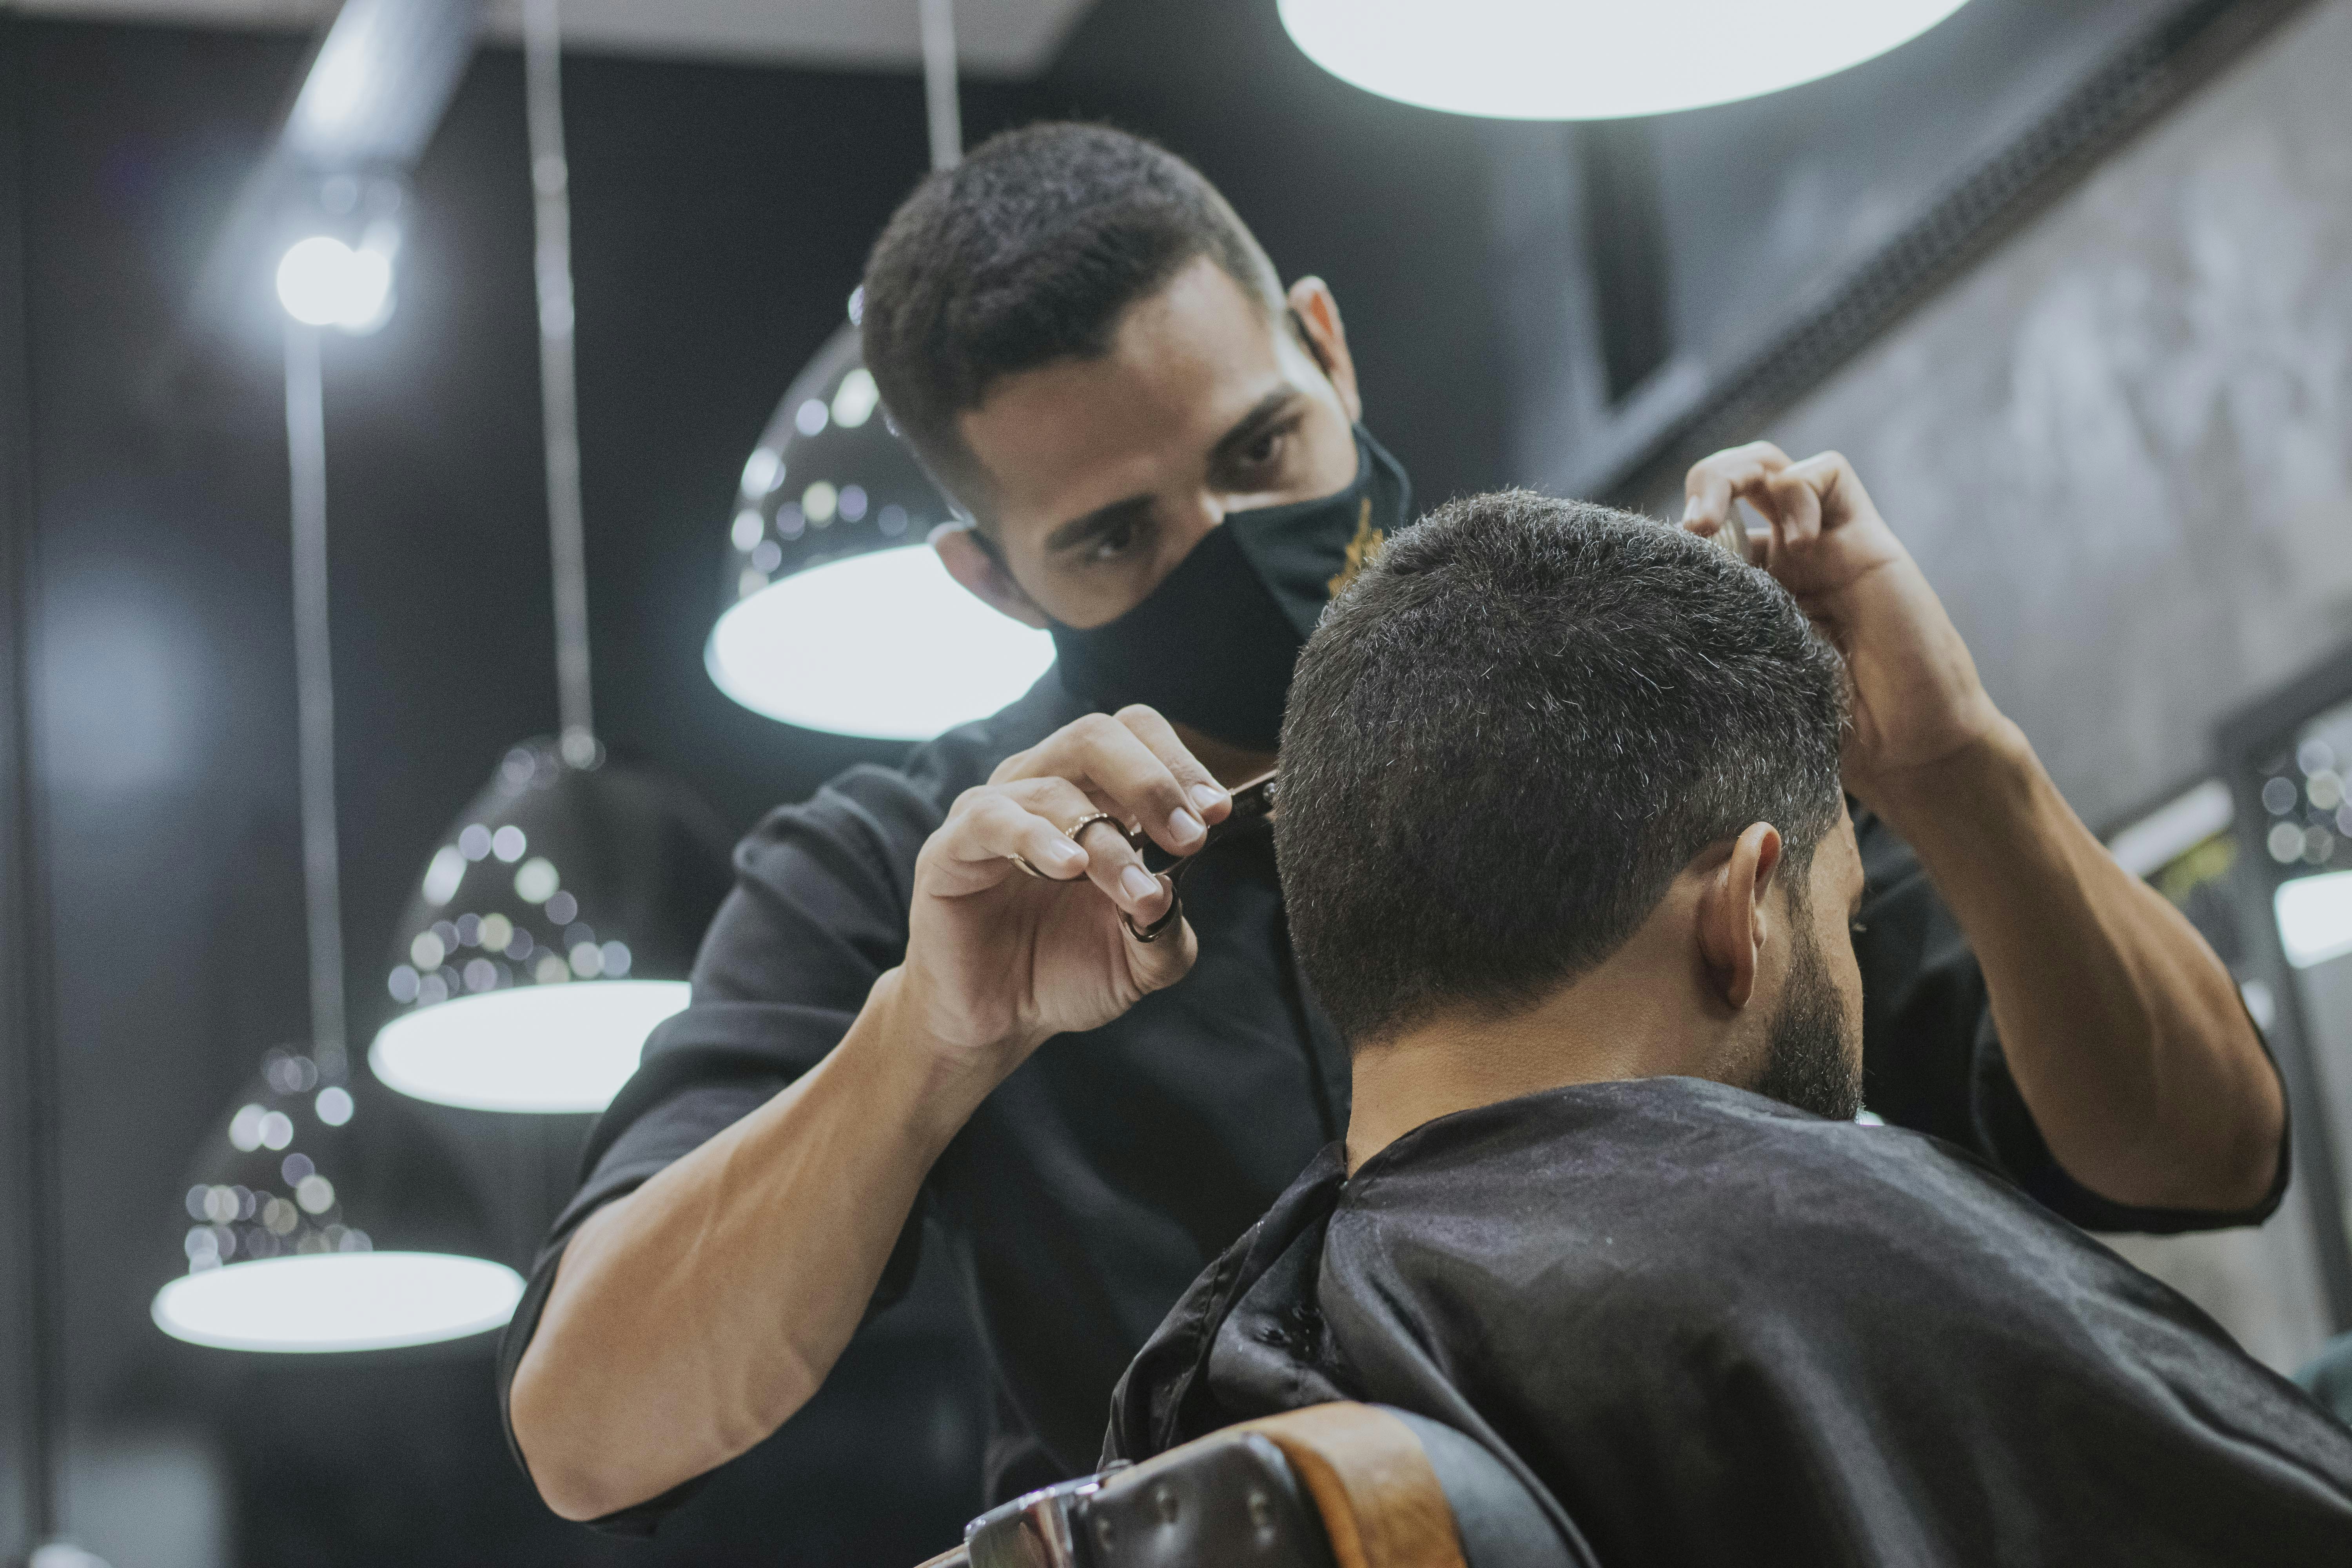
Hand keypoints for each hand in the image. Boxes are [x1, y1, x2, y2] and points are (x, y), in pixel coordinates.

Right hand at [889, 706, 1232, 1080]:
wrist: (998, 1021)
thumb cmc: (1068, 971)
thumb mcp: (1141, 958)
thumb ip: (1169, 928)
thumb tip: (1171, 890)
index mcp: (1093, 795)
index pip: (1136, 734)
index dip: (1181, 763)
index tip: (1217, 812)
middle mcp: (1042, 787)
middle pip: (1096, 735)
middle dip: (1153, 782)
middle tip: (1188, 837)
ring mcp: (994, 812)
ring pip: (1055, 788)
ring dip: (1109, 841)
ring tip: (1136, 892)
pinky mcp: (950, 848)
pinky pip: (992, 818)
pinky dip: (1037, 839)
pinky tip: (1069, 869)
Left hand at [1681, 444, 2006, 809]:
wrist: (1905, 748)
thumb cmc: (1826, 732)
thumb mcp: (1743, 688)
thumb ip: (1706, 649)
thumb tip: (1643, 623)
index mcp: (1744, 595)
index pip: (1697, 533)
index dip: (1672, 537)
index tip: (1654, 573)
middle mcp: (1780, 563)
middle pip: (1729, 483)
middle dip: (1702, 486)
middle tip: (1692, 529)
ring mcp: (1822, 547)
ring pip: (1769, 467)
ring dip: (1735, 475)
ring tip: (1716, 523)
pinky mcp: (1867, 540)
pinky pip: (1829, 474)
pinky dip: (1801, 489)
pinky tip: (1799, 542)